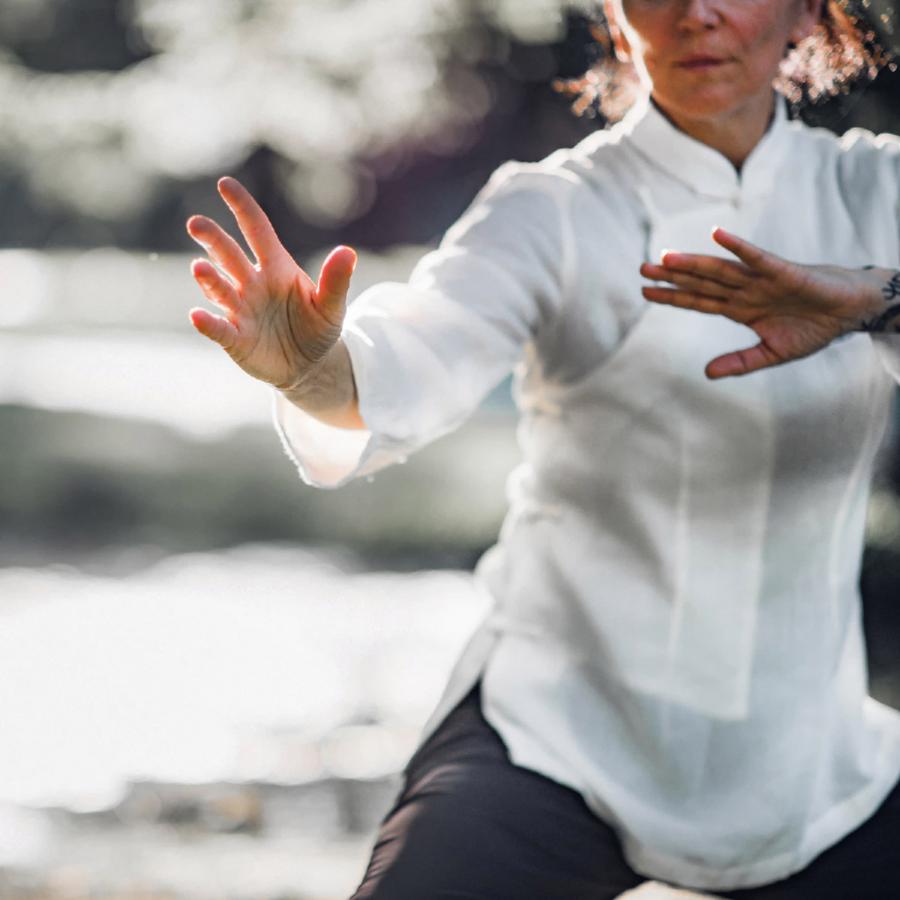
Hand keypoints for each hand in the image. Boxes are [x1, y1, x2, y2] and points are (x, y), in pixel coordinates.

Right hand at [186, 176, 356, 389]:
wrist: (310, 366)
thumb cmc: (318, 327)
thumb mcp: (331, 306)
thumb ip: (336, 280)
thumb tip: (348, 252)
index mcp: (276, 267)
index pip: (257, 230)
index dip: (242, 208)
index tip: (225, 184)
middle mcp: (252, 283)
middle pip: (229, 255)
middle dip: (213, 239)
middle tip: (196, 224)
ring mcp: (241, 310)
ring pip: (220, 289)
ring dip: (208, 279)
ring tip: (199, 268)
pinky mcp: (236, 339)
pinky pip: (219, 329)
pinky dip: (208, 323)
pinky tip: (198, 316)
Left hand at [639, 228, 884, 378]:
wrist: (849, 313)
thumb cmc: (812, 328)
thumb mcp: (771, 353)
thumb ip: (740, 362)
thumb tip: (707, 373)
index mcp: (739, 308)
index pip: (698, 300)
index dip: (672, 296)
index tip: (645, 291)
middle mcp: (744, 290)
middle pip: (701, 281)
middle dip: (672, 276)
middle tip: (642, 268)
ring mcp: (760, 279)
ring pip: (720, 270)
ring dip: (693, 263)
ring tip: (666, 257)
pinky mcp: (782, 271)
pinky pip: (756, 257)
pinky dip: (737, 247)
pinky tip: (717, 235)